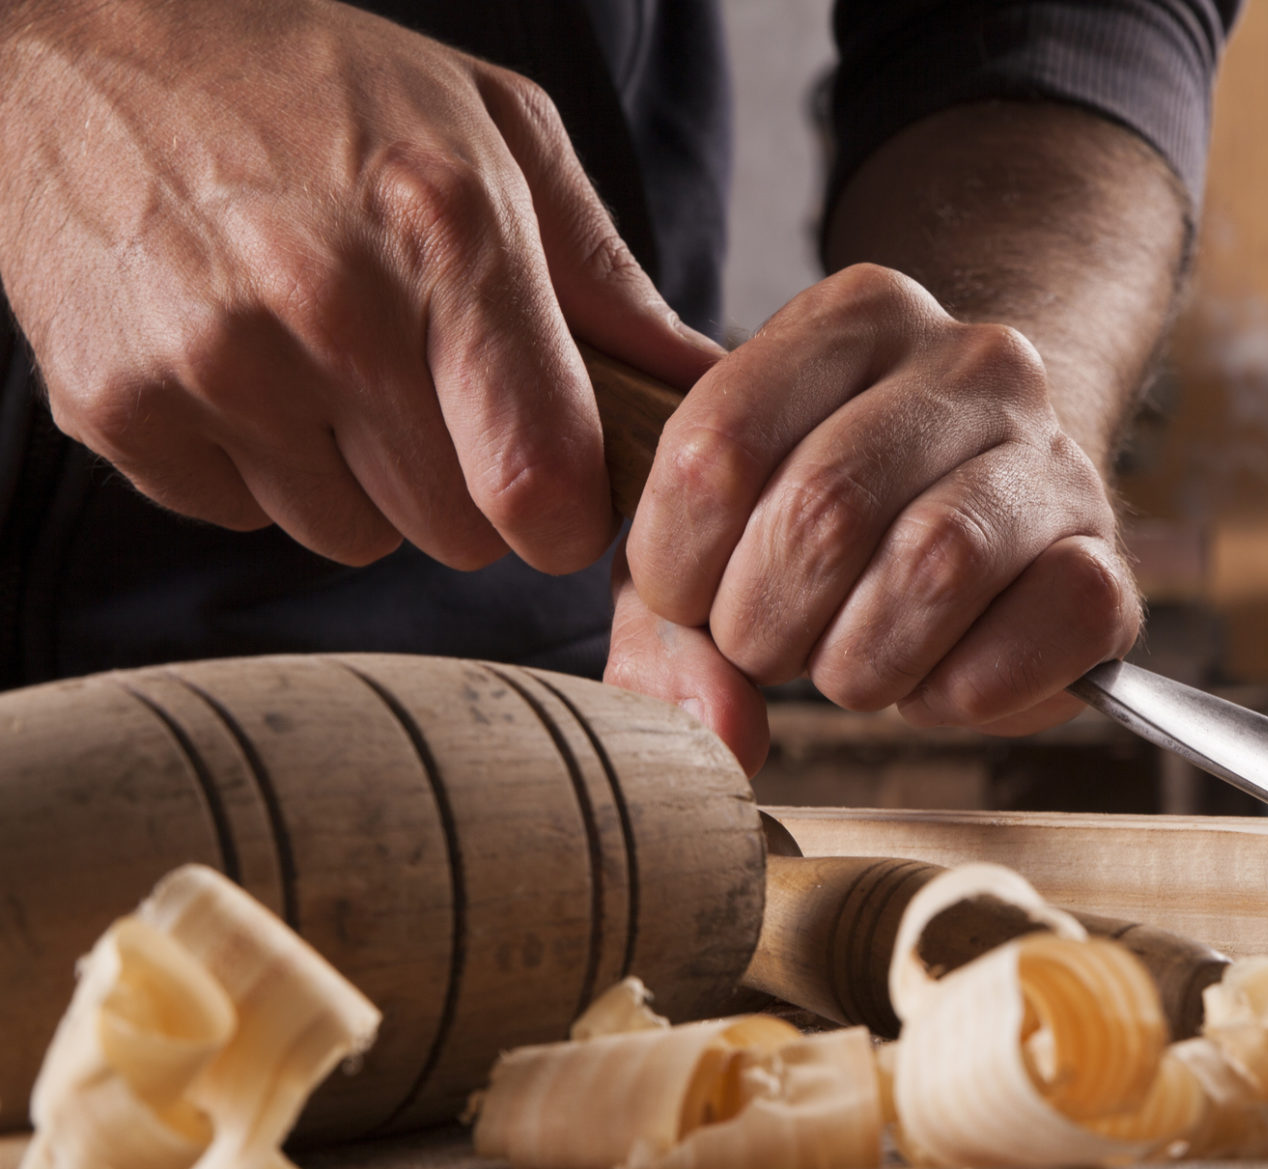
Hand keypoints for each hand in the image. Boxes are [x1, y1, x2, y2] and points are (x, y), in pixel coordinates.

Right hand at [0, 0, 716, 570]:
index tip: (560, 494)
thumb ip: (605, 278)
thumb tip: (706, 387)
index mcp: (446, 228)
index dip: (567, 515)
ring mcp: (211, 363)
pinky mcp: (117, 408)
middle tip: (431, 394)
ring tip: (325, 363)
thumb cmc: (314, 87)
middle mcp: (326, 305)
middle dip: (467, 488)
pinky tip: (245, 367)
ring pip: (352, 537)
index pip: (539, 480)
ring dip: (359, 482)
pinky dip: (258, 468)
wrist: (80, 40)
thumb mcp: (491, 134)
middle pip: (457, 532)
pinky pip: (245, 517)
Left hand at [613, 264, 1140, 761]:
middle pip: (824, 508)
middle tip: (769, 651)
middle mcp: (972, 361)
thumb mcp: (722, 538)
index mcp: (858, 314)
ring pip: (934, 565)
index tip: (691, 600)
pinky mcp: (1110, 561)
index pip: (720, 442)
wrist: (995, 526)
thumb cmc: (837, 531)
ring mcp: (1055, 455)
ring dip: (862, 663)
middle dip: (765, 624)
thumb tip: (710, 731)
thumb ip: (670, 623)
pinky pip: (1036, 629)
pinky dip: (965, 691)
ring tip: (852, 668)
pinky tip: (938, 683)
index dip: (678, 562)